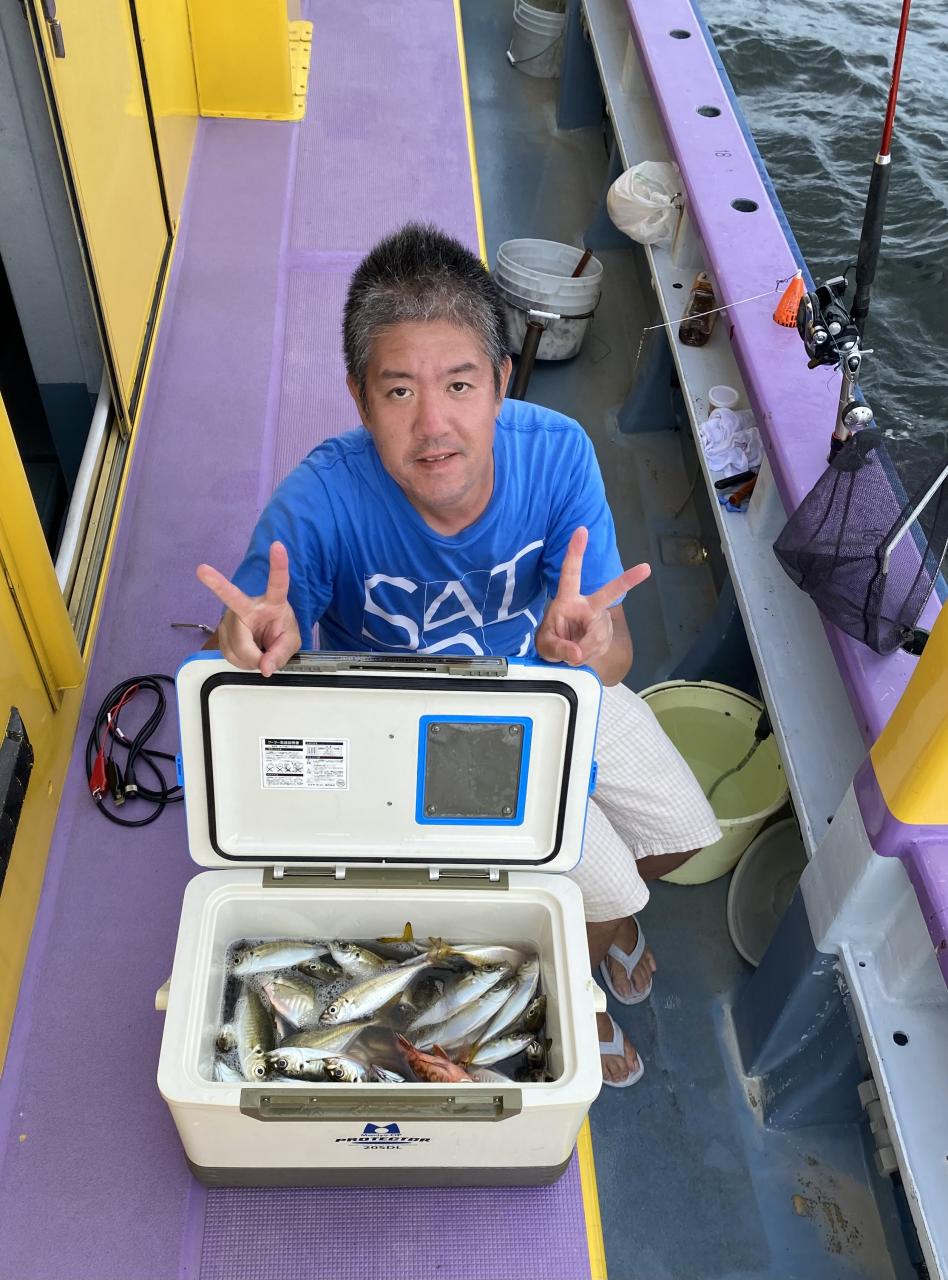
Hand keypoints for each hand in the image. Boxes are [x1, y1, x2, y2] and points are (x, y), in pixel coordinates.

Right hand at [196, 541, 300, 676]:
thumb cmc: (281, 632)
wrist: (267, 638)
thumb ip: (281, 654)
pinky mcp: (222, 632)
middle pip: (233, 600)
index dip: (278, 565)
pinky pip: (230, 655)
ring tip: (259, 652)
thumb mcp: (291, 643)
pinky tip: (247, 654)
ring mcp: (232, 618)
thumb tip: (264, 668)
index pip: (277, 583)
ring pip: (237, 645)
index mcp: (273, 602)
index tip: (277, 545)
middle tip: (202, 569)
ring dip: (249, 658)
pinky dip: (241, 661)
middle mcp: (249, 605)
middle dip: (217, 583)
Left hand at [535, 527, 649, 668]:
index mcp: (568, 599)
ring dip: (583, 650)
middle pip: (609, 594)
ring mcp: (600, 619)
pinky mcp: (606, 633)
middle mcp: (587, 606)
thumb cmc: (551, 640)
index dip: (575, 552)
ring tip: (572, 651)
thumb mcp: (546, 646)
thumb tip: (577, 654)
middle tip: (645, 569)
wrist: (563, 653)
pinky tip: (582, 652)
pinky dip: (588, 655)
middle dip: (628, 581)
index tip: (582, 530)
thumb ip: (559, 648)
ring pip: (597, 637)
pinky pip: (599, 647)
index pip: (571, 573)